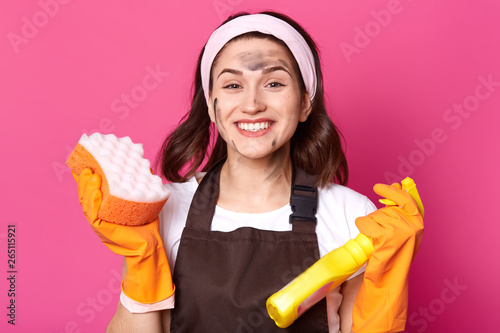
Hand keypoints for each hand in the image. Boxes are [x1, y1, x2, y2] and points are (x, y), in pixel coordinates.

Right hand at [73, 168, 174, 303]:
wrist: (149, 244)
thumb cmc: (145, 222)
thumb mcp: (140, 199)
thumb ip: (138, 184)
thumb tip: (143, 164)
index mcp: (104, 206)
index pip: (91, 190)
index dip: (85, 177)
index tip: (85, 161)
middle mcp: (98, 214)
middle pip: (84, 195)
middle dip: (83, 180)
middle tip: (88, 166)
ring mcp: (99, 223)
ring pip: (86, 204)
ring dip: (87, 189)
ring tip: (92, 175)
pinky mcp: (103, 231)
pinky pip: (93, 216)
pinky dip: (92, 203)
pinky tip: (96, 192)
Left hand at [351, 182, 423, 332]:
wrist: (389, 278)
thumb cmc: (393, 254)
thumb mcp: (402, 230)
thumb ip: (400, 210)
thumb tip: (397, 185)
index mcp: (418, 223)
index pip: (407, 199)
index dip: (393, 192)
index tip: (379, 187)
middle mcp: (413, 226)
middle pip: (386, 209)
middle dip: (378, 219)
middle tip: (381, 235)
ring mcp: (402, 231)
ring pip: (375, 216)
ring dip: (370, 226)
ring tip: (378, 241)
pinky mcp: (388, 237)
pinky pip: (367, 223)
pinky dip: (363, 228)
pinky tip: (370, 240)